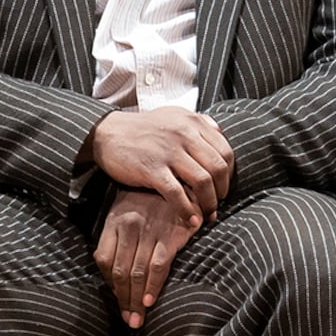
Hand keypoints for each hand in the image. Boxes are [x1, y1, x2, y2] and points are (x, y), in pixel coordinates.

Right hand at [89, 107, 233, 221]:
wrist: (106, 133)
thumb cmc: (142, 128)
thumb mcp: (172, 115)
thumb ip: (198, 122)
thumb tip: (219, 132)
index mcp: (192, 123)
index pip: (225, 151)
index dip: (229, 174)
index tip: (224, 187)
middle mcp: (184, 135)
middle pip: (218, 168)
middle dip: (222, 191)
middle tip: (218, 204)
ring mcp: (168, 152)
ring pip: (203, 181)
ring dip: (209, 203)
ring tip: (207, 214)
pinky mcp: (152, 168)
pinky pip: (177, 194)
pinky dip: (188, 210)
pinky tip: (191, 220)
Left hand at [94, 188, 197, 326]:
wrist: (182, 176)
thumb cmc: (154, 197)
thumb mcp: (128, 207)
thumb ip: (119, 234)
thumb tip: (115, 270)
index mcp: (115, 220)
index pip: (103, 260)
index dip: (109, 284)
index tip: (117, 300)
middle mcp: (129, 225)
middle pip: (120, 271)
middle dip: (122, 299)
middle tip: (128, 320)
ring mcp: (150, 230)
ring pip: (137, 272)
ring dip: (135, 300)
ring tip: (137, 319)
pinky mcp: (170, 235)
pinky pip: (158, 266)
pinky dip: (152, 286)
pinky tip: (150, 301)